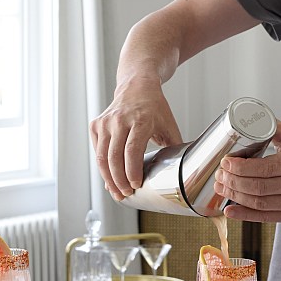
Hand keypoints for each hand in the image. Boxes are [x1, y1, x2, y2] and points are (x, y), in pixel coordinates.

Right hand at [89, 77, 181, 199]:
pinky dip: (102, 167)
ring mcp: (106, 122)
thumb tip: (184, 170)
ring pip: (102, 157)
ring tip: (117, 192)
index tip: (136, 185)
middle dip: (119, 180)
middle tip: (126, 194)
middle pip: (114, 157)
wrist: (136, 87)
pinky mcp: (96, 125)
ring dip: (108, 178)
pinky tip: (109, 178)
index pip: (132, 150)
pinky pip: (97, 151)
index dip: (132, 171)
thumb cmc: (154, 108)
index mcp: (141, 120)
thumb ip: (175, 148)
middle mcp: (120, 120)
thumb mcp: (169, 125)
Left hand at [217, 121, 280, 222]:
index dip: (242, 167)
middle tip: (219, 174)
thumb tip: (249, 116)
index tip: (226, 162)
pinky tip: (229, 210)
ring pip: (259, 203)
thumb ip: (273, 127)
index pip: (266, 168)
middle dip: (233, 181)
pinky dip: (244, 215)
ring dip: (235, 196)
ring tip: (220, 187)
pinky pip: (264, 217)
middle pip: (259, 187)